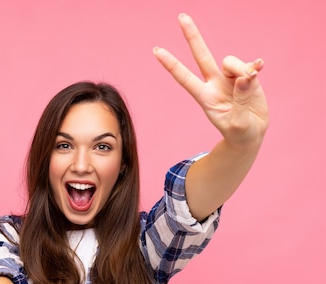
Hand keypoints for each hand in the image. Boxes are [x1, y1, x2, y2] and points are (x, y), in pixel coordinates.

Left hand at [153, 13, 268, 146]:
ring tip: (250, 82)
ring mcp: (230, 78)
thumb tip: (246, 76)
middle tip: (181, 16)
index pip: (184, 78)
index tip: (156, 50)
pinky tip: (260, 68)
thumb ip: (241, 99)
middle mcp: (214, 83)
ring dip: (241, 68)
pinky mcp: (247, 76)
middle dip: (192, 36)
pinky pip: (250, 64)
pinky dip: (255, 66)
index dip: (171, 64)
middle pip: (201, 55)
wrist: (251, 134)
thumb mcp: (238, 123)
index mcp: (205, 97)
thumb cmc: (239, 132)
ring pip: (230, 61)